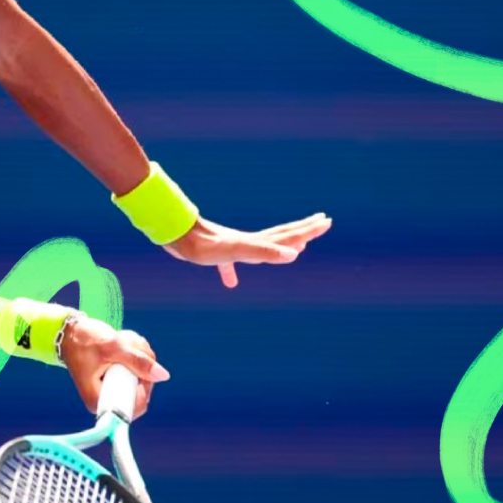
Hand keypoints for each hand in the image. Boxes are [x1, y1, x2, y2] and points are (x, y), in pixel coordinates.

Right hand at [58, 313, 168, 418]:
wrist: (71, 333)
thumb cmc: (83, 341)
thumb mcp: (112, 348)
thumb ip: (137, 361)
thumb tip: (163, 375)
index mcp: (100, 401)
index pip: (135, 405)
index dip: (144, 384)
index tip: (136, 363)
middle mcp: (108, 399)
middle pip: (143, 389)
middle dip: (141, 363)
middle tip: (128, 343)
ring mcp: (115, 388)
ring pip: (144, 375)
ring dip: (139, 353)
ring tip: (122, 340)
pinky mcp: (120, 378)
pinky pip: (139, 368)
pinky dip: (137, 352)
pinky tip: (124, 342)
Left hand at [163, 213, 331, 287]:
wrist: (175, 235)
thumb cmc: (206, 245)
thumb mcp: (239, 250)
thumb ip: (265, 252)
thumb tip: (294, 254)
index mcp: (256, 242)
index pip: (288, 235)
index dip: (307, 230)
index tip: (326, 220)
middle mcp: (248, 242)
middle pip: (281, 235)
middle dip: (303, 230)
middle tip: (322, 221)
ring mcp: (233, 246)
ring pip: (262, 245)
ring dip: (280, 245)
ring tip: (294, 246)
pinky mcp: (216, 253)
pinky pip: (230, 264)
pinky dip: (233, 273)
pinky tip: (231, 282)